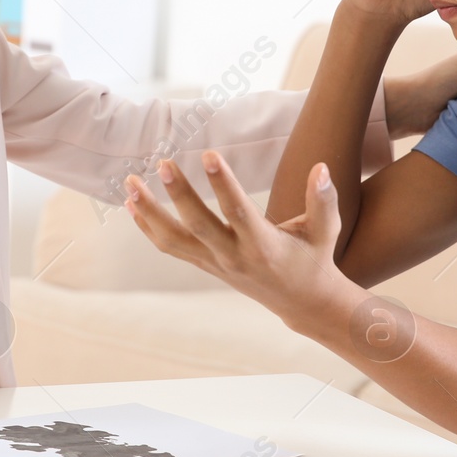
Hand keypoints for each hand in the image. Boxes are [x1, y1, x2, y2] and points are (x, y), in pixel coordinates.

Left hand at [123, 152, 361, 338]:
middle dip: (177, 195)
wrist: (301, 302)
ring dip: (149, 212)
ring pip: (173, 240)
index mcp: (264, 246)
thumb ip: (323, 200)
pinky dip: (149, 226)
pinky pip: (170, 247)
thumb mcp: (326, 230)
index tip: (209, 154)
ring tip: (130, 183)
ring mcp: (216, 263)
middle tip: (161, 164)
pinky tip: (132, 203)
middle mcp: (234, 257)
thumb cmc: (314, 258)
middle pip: (198, 226)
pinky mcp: (205, 265)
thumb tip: (321, 168)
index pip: (238, 211)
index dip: (223, 184)